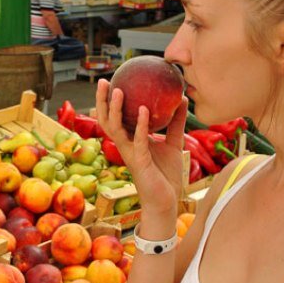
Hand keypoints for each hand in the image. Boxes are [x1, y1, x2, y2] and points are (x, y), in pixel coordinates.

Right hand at [95, 79, 187, 215]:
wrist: (167, 201)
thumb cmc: (166, 175)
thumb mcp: (174, 142)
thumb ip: (176, 122)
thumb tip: (182, 98)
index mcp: (130, 141)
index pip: (115, 118)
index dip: (108, 101)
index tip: (110, 81)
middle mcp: (126, 146)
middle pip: (106, 121)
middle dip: (101, 101)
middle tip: (103, 81)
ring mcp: (130, 155)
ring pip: (115, 130)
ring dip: (114, 110)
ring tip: (118, 91)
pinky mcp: (140, 164)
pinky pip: (138, 142)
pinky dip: (140, 126)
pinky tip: (143, 110)